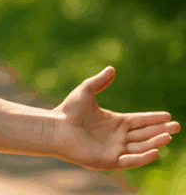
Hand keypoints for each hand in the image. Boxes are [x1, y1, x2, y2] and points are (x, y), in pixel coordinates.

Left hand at [51, 66, 180, 169]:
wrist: (54, 128)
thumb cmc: (68, 111)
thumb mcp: (85, 92)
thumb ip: (99, 81)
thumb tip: (112, 68)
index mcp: (116, 122)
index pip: (140, 121)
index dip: (154, 119)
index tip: (168, 116)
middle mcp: (118, 137)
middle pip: (144, 134)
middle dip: (161, 130)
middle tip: (176, 126)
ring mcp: (114, 149)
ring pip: (140, 147)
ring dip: (155, 142)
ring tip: (167, 136)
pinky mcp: (109, 160)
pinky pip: (130, 160)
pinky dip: (143, 157)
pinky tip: (155, 151)